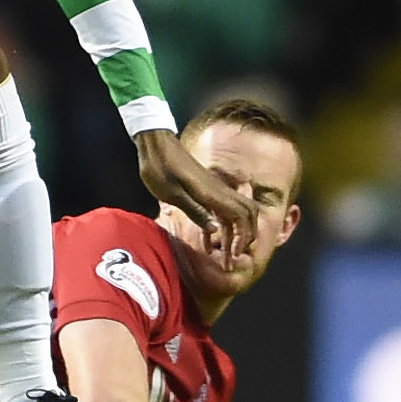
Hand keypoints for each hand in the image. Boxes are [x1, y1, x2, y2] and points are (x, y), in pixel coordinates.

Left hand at [134, 130, 255, 260]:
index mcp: (212, 193)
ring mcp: (213, 190)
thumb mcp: (171, 193)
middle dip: (245, 238)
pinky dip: (218, 228)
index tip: (235, 253)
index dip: (243, 236)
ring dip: (232, 236)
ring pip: (234, 214)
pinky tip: (206, 244)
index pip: (242, 216)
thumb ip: (195, 211)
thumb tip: (216, 230)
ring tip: (223, 258)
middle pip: (246, 215)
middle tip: (233, 258)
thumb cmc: (159, 167)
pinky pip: (219, 211)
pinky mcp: (204, 190)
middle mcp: (218, 191)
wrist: (154, 143)